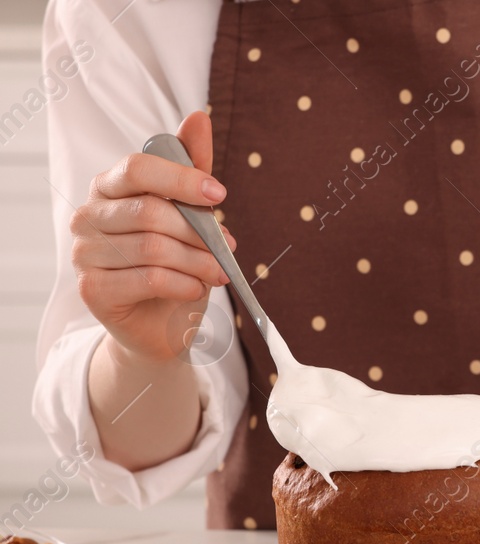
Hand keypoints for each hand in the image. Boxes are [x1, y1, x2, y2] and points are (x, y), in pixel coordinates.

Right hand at [71, 109, 233, 366]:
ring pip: (153, 248)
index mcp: (109, 187)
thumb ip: (191, 169)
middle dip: (199, 232)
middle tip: (227, 249)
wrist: (161, 323)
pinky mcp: (92, 288)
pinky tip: (197, 288)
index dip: (182, 179)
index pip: (137, 167)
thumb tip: (199, 117)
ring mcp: (84, 252)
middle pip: (150, 211)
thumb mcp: (191, 214)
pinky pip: (149, 278)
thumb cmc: (176, 263)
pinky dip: (184, 284)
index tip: (220, 195)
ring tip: (218, 273)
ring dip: (198, 262)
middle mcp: (88, 215)